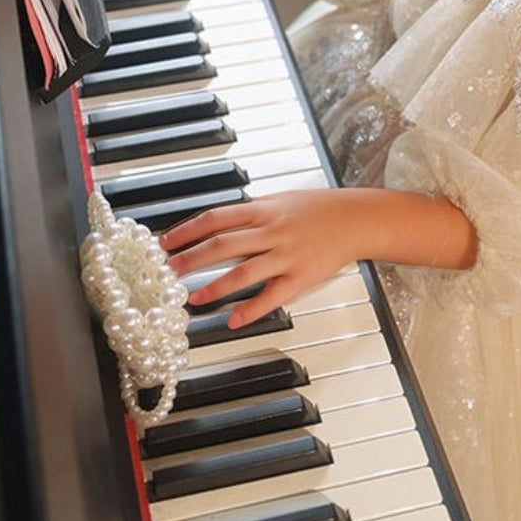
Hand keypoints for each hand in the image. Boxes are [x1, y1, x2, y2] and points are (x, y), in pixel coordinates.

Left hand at [161, 191, 359, 327]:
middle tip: (167, 272)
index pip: (217, 218)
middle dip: (191, 258)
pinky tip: (232, 321)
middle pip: (223, 244)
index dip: (188, 230)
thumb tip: (221, 218)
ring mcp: (286, 255)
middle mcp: (272, 231)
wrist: (356, 219)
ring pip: (244, 272)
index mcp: (264, 210)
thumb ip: (252, 210)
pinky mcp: (301, 277)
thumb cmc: (319, 208)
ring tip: (191, 298)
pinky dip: (251, 309)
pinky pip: (273, 296)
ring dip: (214, 287)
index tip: (165, 242)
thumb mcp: (281, 199)